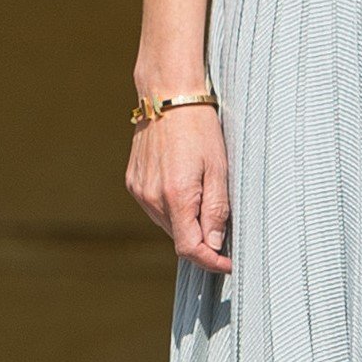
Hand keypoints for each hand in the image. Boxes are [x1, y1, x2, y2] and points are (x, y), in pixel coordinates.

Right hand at [127, 103, 231, 274]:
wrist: (167, 97)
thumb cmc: (199, 129)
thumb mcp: (219, 170)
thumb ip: (216, 211)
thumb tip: (213, 245)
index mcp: (176, 196)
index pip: (190, 249)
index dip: (211, 262)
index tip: (228, 264)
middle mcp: (152, 197)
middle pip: (179, 238)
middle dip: (202, 238)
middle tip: (222, 221)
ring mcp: (139, 190)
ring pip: (167, 224)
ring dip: (186, 222)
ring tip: (202, 194)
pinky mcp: (133, 182)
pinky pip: (155, 207)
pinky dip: (171, 206)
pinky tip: (182, 184)